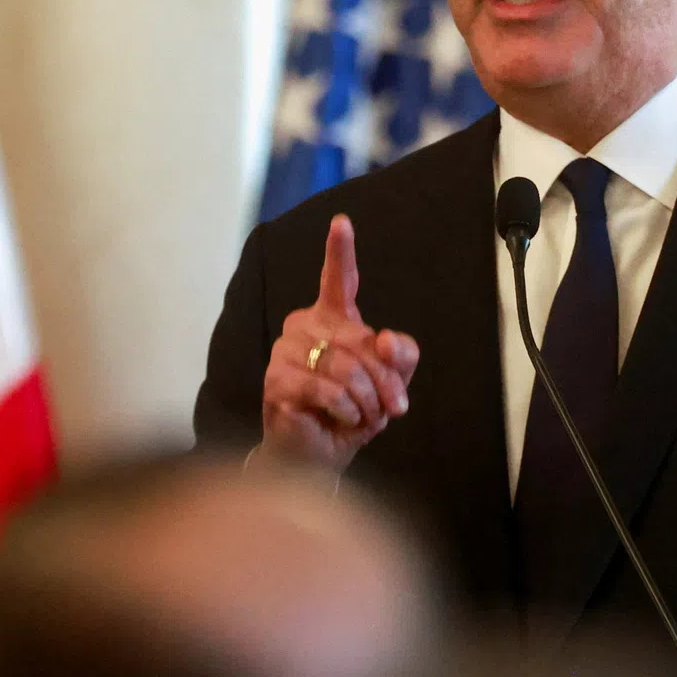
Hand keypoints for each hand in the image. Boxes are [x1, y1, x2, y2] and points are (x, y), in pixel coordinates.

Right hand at [259, 214, 418, 471]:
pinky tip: (342, 419)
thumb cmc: (353, 411)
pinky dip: (346, 409)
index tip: (342, 222)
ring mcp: (285, 352)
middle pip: (360, 340)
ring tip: (365, 415)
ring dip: (367, 398)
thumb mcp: (390, 382)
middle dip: (385, 379)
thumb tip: (386, 339)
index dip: (340, 250)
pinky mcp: (276, 382)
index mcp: (332, 319)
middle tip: (394, 406)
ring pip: (344, 366)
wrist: (321, 454)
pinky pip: (327, 389)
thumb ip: (400, 355)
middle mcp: (304, 326)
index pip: (337, 279)